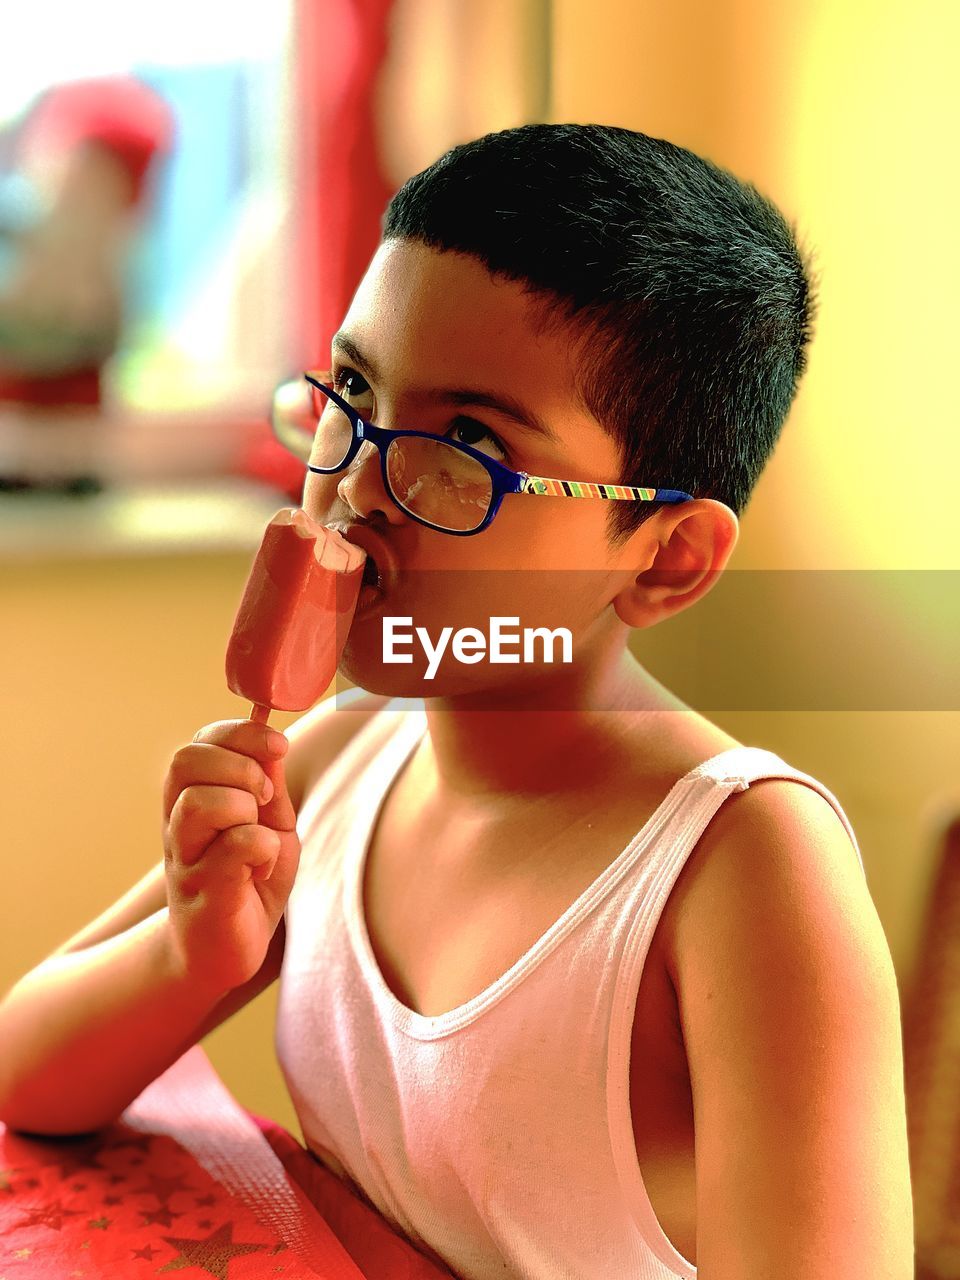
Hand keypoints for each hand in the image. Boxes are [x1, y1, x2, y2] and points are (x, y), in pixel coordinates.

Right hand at [162, 719, 299, 995]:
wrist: (223, 951)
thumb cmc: (247, 879)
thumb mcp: (269, 822)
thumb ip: (270, 784)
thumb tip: (274, 741)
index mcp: (192, 796)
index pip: (200, 741)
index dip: (241, 734)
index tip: (278, 746)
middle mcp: (177, 822)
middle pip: (186, 761)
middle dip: (240, 766)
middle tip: (265, 796)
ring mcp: (186, 857)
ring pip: (201, 802)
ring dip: (245, 808)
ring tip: (261, 833)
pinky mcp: (204, 892)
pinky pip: (235, 847)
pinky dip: (263, 851)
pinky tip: (260, 870)